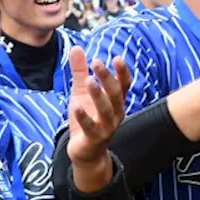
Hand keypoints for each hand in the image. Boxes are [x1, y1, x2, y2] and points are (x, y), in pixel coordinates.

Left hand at [67, 47, 130, 190]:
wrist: (85, 151)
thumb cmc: (86, 118)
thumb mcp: (81, 92)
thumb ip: (80, 71)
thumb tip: (77, 48)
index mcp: (115, 102)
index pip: (124, 85)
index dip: (122, 72)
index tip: (117, 58)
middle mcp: (115, 114)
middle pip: (115, 94)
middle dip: (107, 78)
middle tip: (97, 62)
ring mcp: (106, 127)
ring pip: (106, 110)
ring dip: (98, 95)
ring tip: (89, 81)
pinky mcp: (94, 138)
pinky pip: (90, 127)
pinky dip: (83, 117)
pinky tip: (75, 106)